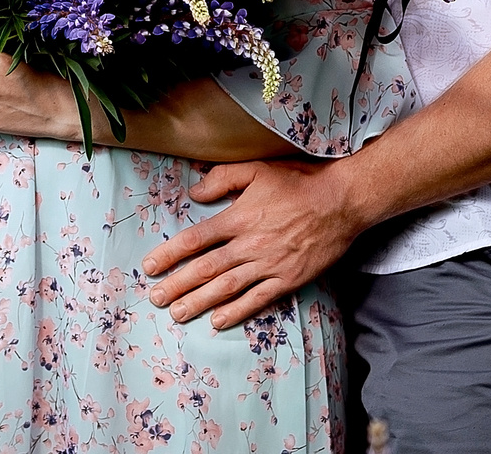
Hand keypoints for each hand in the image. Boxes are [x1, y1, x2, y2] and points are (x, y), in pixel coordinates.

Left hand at [138, 154, 371, 329]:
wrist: (341, 202)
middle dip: (177, 285)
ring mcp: (269, 264)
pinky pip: (258, 299)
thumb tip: (194, 193)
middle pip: (205, 268)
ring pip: (227, 287)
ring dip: (199, 302)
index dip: (169, 254)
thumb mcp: (258, 169)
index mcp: (238, 217)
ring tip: (178, 313)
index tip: (150, 267)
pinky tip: (218, 321)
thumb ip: (223, 178)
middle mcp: (249, 244)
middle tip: (156, 298)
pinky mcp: (288, 279)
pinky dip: (237, 311)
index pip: (195, 239)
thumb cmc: (299, 183)